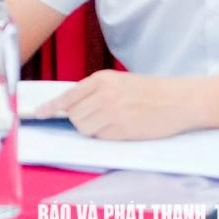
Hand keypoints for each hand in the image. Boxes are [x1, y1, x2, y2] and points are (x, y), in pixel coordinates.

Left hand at [43, 71, 203, 139]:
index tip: (38, 114)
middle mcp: (104, 95)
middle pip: (74, 116)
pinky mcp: (123, 130)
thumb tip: (71, 107)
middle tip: (97, 118)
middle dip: (79, 120)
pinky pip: (102, 138)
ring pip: (85, 129)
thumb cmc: (151, 91)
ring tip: (111, 123)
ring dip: (92, 130)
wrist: (180, 100)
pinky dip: (106, 136)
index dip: (50, 107)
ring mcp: (113, 114)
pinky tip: (122, 128)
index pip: (68, 96)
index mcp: (101, 79)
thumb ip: (95, 91)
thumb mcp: (119, 82)